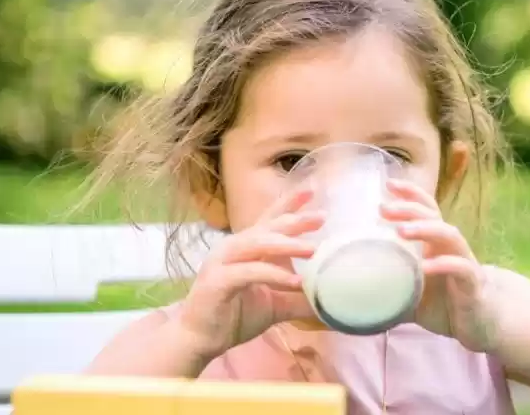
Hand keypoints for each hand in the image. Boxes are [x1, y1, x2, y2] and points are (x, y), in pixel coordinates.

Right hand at [174, 189, 322, 358]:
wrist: (199, 340)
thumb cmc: (234, 316)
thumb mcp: (275, 305)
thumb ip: (299, 299)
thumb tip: (330, 300)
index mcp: (246, 248)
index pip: (269, 220)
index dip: (289, 204)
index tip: (312, 190)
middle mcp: (234, 248)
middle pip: (267, 228)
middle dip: (295, 221)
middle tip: (321, 217)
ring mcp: (223, 262)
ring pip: (257, 244)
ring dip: (287, 245)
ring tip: (313, 250)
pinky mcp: (217, 281)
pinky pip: (249, 272)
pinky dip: (273, 275)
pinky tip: (295, 281)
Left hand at [380, 179, 499, 352]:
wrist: (479, 324)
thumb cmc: (442, 303)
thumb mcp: (407, 295)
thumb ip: (384, 290)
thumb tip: (348, 297)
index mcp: (434, 243)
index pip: (425, 209)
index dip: (410, 193)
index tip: (387, 184)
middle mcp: (449, 246)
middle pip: (432, 216)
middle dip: (408, 208)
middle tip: (383, 208)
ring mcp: (463, 262)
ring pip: (448, 235)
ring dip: (425, 229)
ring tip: (401, 231)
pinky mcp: (472, 283)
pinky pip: (461, 268)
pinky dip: (444, 264)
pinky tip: (426, 267)